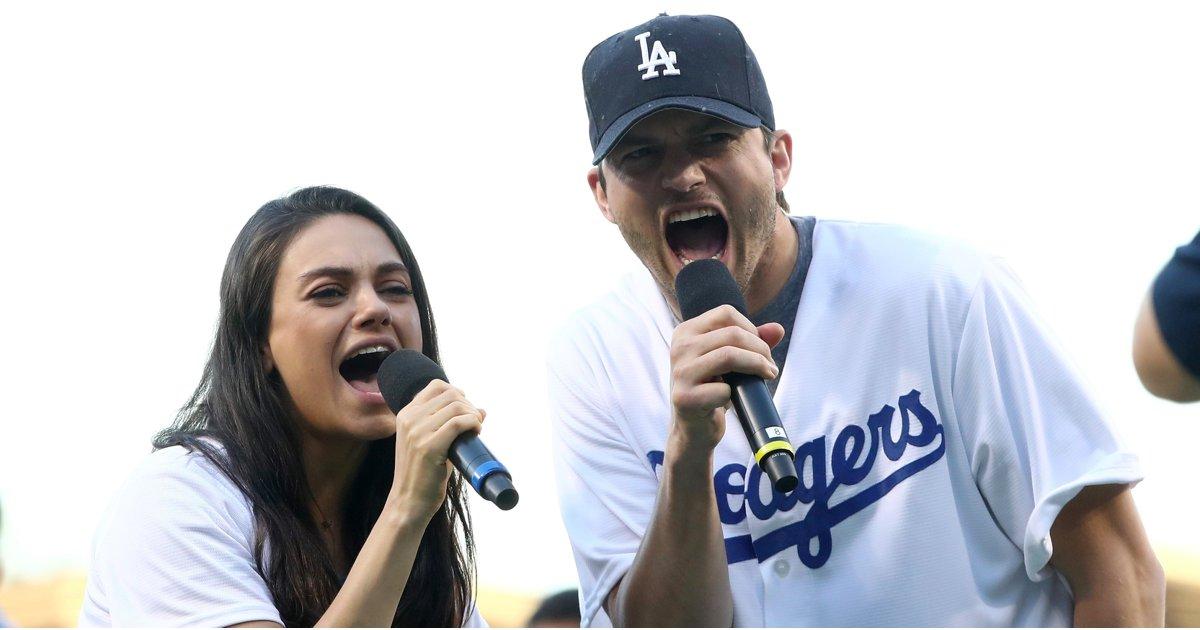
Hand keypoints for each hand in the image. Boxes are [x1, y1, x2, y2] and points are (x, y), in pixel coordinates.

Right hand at [388, 379, 484, 521]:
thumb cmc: (423, 473)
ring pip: (457, 406)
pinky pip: (459, 423)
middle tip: (474, 422)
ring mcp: (417, 432)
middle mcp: (409, 419)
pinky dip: (473, 423)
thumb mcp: (427, 441)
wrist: (409, 501)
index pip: (436, 385)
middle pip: (450, 394)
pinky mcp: (429, 446)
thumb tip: (481, 410)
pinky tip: (476, 432)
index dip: (457, 393)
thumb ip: (447, 423)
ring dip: (473, 415)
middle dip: (468, 405)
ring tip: (476, 428)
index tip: (465, 409)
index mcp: (405, 414)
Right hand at [669, 304, 782, 451]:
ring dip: (756, 366)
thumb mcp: (729, 361)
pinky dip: (734, 394)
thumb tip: (777, 329)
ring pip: (729, 356)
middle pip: (732, 334)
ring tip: (767, 376)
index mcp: (686, 332)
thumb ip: (752, 342)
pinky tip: (733, 399)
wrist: (693, 429)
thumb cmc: (712, 390)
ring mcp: (680, 372)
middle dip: (760, 350)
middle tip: (770, 367)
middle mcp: (679, 347)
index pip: (726, 314)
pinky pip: (723, 389)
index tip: (760, 348)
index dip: (751, 329)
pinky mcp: (684, 398)